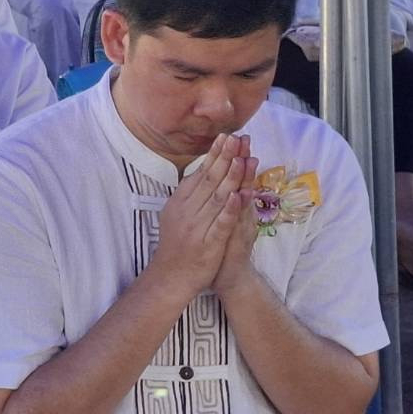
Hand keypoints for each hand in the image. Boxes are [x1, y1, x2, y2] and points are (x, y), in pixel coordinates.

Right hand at [150, 134, 253, 295]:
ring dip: (230, 177)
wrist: (170, 277)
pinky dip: (229, 209)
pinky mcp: (208, 243)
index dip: (214, 155)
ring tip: (241, 158)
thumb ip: (188, 195)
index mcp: (180, 202)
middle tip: (236, 138)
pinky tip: (237, 195)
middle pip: (209, 180)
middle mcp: (187, 210)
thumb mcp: (176, 214)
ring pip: (216, 197)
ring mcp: (197, 226)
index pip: (199, 173)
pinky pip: (220, 223)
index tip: (225, 137)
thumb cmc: (177, 245)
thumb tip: (200, 173)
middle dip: (224, 158)